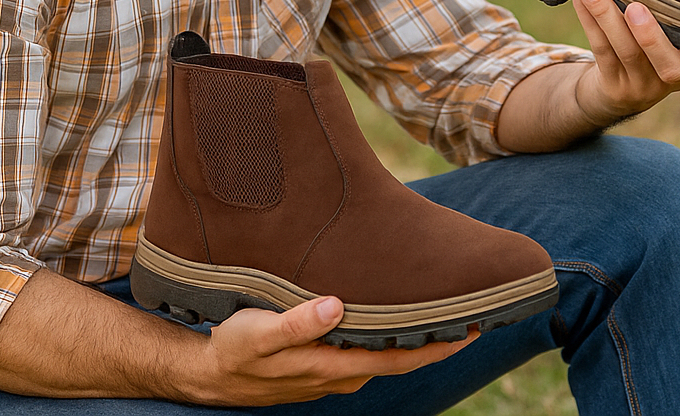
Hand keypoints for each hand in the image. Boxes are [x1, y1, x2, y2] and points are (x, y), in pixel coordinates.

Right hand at [196, 296, 477, 406]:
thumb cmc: (234, 347)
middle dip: (436, 340)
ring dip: (412, 337)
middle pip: (400, 359)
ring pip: (383, 355)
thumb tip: (335, 307)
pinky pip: (366, 352)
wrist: (208, 373)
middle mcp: (340, 373)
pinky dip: (386, 336)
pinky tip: (392, 315)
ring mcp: (333, 372)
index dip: (436, 347)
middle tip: (471, 310)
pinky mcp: (323, 364)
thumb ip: (297, 323)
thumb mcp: (258, 333)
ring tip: (439, 306)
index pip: (398, 360)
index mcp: (332, 366)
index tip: (470, 328)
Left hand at [571, 0, 679, 127]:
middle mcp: (661, 81)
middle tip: (636, 7)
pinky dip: (587, 17)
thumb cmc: (656, 60)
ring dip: (603, 15)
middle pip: (655, 60)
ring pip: (617, 49)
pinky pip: (596, 47)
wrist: (617, 94)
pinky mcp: (607, 80)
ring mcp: (632, 83)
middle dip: (647, 35)